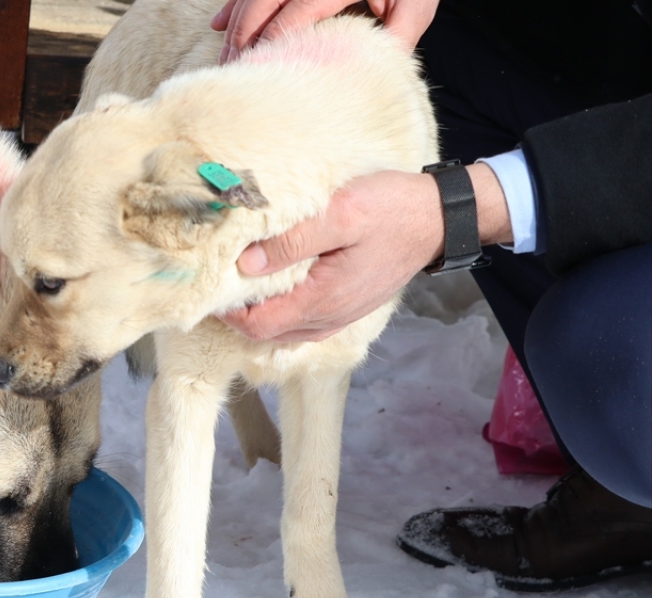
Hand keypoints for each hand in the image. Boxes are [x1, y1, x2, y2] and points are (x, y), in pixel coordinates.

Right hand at [211, 0, 438, 62]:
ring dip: (234, 24)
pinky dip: (233, 5)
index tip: (261, 69)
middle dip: (243, 35)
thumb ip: (398, 34)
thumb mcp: (415, 5)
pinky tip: (218, 25)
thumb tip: (375, 75)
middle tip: (234, 69)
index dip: (275, 39)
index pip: (297, 9)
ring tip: (226, 59)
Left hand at [220, 164, 510, 341]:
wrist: (440, 217)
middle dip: (238, 312)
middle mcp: (330, 317)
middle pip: (267, 333)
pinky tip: (273, 284)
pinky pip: (304, 321)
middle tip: (219, 279)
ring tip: (240, 281)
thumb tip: (246, 263)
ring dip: (259, 312)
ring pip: (284, 330)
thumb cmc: (392, 209)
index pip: (258, 324)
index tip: (210, 282)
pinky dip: (281, 309)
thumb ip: (292, 241)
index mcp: (323, 299)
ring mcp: (340, 314)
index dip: (228, 311)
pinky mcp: (348, 304)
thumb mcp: (341, 213)